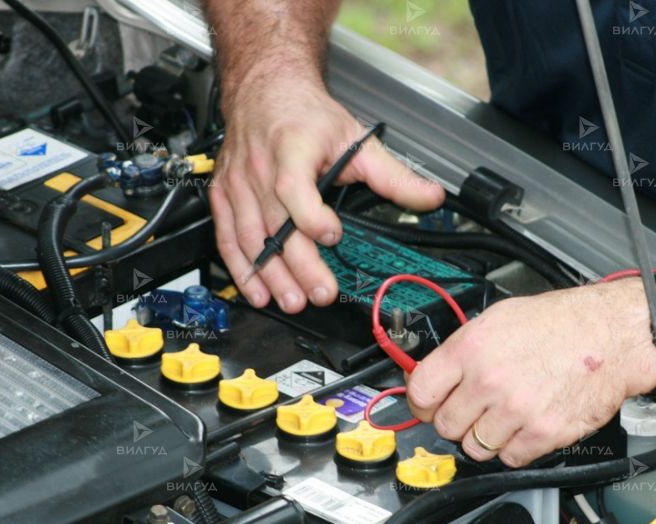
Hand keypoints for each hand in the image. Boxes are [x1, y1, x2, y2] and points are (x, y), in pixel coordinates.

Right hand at [209, 73, 444, 311]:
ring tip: (293, 300)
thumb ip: (393, 174)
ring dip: (271, 274)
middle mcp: (261, 169)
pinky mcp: (225, 196)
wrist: (264, 91)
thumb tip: (430, 197)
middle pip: (276, 223)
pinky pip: (227, 236)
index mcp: (293, 149)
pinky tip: (257, 290)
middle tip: (320, 292)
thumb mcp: (354, 138)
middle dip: (298, 264)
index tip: (331, 235)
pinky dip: (240, 267)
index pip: (294, 187)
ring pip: (251, 237)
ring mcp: (240, 184)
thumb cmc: (305, 115)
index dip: (310, 215)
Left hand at [406, 281, 655, 466]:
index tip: (431, 405)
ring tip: (504, 416)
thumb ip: (464, 349)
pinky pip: (508, 458)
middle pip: (445, 426)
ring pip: (474, 447)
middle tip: (474, 410)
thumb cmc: (563, 323)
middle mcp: (490, 380)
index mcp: (472, 348)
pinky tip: (525, 425)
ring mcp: (516, 410)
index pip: (421, 393)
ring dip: (485, 437)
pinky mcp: (543, 433)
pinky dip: (514, 448)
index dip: (424, 402)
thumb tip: (438, 374)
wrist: (612, 336)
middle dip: (457, 420)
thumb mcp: (500, 319)